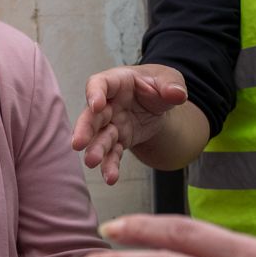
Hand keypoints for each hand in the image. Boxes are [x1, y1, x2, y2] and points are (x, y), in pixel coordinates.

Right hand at [70, 66, 189, 184]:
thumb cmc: (157, 85)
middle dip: (85, 129)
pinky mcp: (119, 140)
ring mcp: (111, 124)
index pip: (100, 84)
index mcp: (117, 82)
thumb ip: (171, 85)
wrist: (159, 102)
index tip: (96, 105)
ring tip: (92, 162)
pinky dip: (111, 165)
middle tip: (78, 143)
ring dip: (95, 150)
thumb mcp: (168, 78)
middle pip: (92, 115)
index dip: (95, 94)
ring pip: (100, 138)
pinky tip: (111, 178)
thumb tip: (177, 94)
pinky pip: (113, 154)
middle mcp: (108, 104)